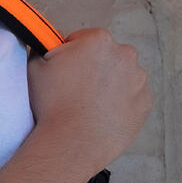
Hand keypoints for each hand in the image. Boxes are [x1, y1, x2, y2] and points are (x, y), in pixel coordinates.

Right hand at [27, 27, 153, 171]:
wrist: (73, 142)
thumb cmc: (53, 104)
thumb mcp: (35, 66)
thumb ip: (43, 47)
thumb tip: (46, 43)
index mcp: (98, 40)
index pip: (82, 39)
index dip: (69, 55)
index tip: (63, 71)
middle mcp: (125, 54)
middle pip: (106, 56)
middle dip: (93, 67)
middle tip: (74, 89)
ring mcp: (139, 79)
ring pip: (122, 76)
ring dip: (109, 85)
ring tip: (88, 105)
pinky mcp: (146, 103)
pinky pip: (132, 97)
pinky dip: (121, 103)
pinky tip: (102, 114)